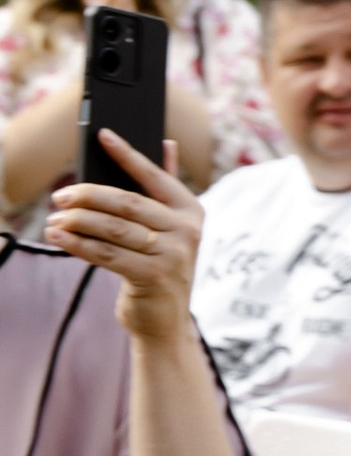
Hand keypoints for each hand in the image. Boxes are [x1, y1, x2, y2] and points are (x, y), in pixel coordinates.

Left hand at [47, 133, 203, 345]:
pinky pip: (107, 254)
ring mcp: (172, 255)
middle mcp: (186, 231)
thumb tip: (166, 143)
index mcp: (191, 210)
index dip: (127, 154)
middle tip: (60, 196)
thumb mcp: (170, 228)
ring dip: (78, 221)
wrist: (166, 321)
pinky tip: (59, 237)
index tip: (102, 135)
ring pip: (114, 228)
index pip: (154, 175)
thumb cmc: (160, 266)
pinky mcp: (152, 276)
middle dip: (89, 195)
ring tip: (54, 219)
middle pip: (128, 203)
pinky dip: (79, 244)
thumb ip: (164, 188)